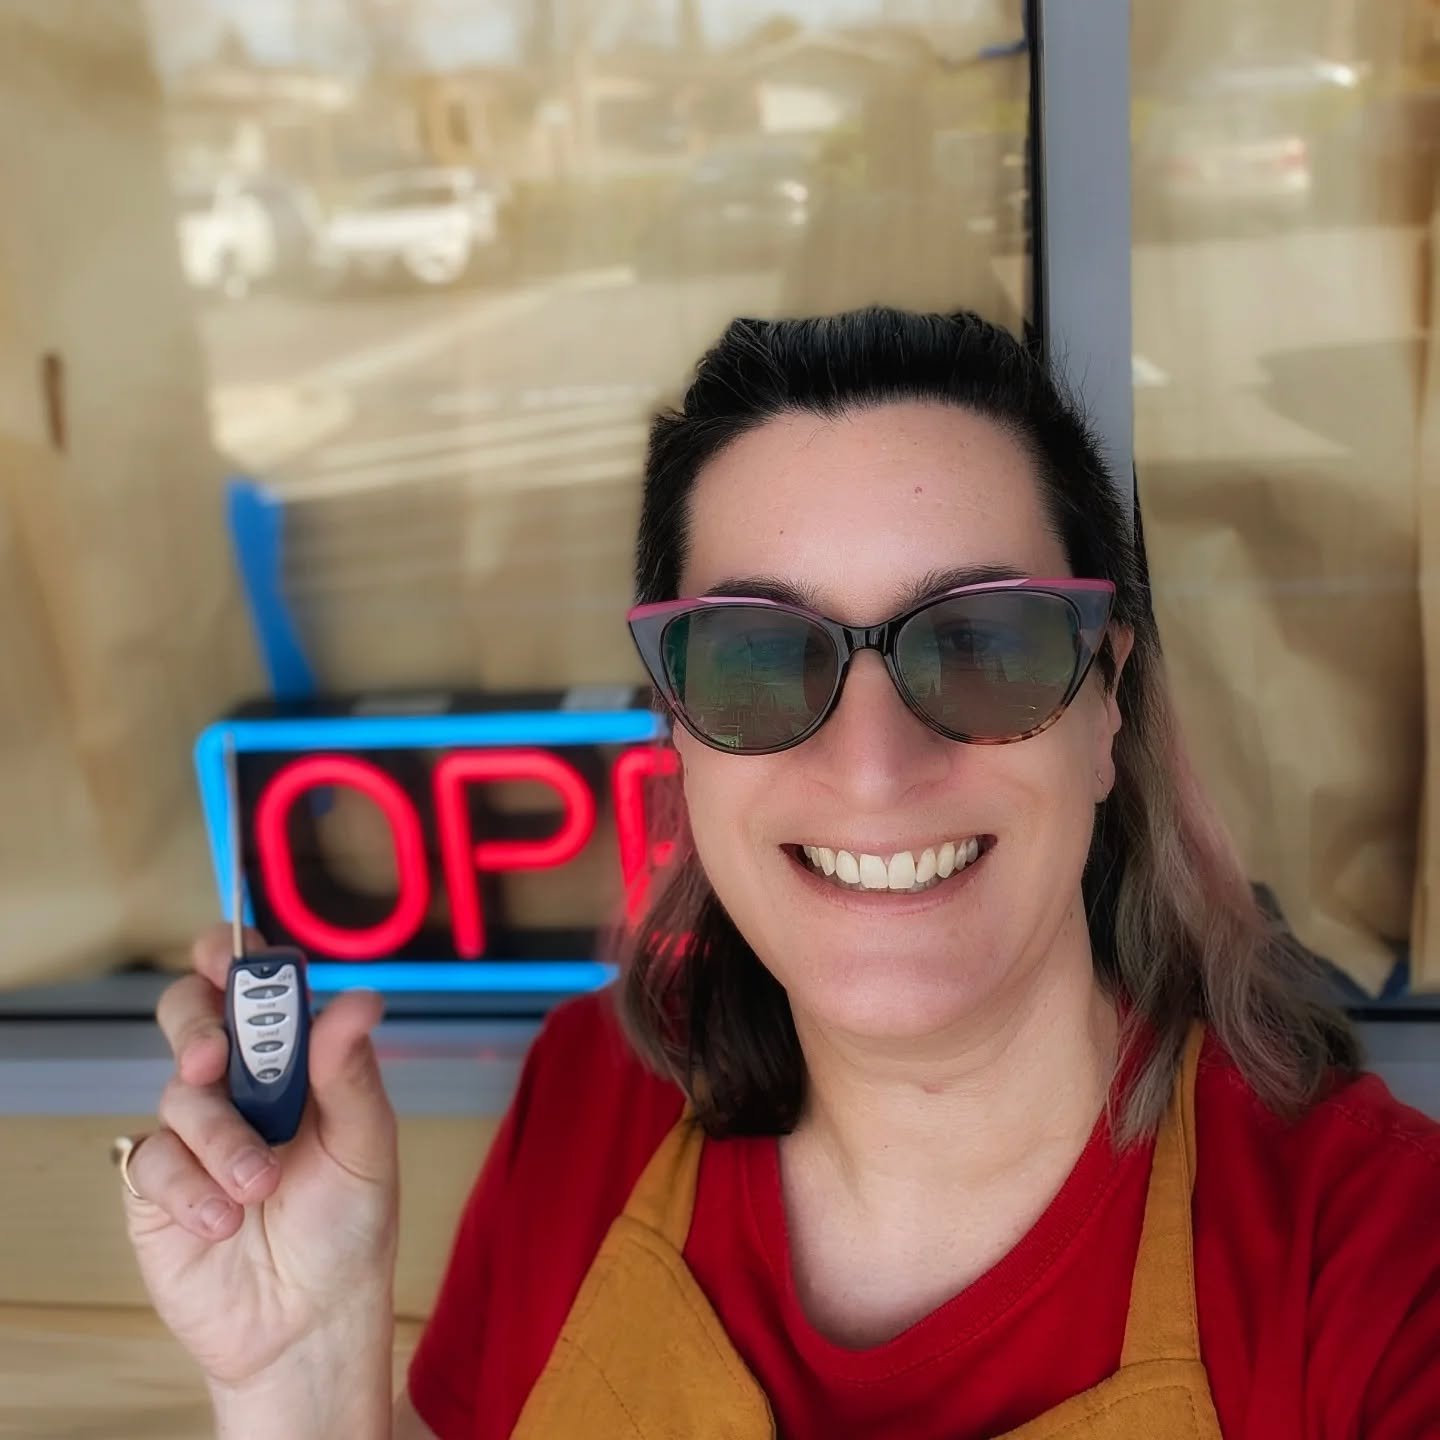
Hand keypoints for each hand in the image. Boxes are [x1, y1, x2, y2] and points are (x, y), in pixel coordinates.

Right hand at [119, 925, 398, 1388]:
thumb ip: (349, 1072)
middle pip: (193, 1015)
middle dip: (197, 1024)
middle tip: (214, 1059)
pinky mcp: (158, 1185)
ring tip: (260, 1185)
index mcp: (294, 1060)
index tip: (226, 952)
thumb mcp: (365, 1144)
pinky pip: (153, 1159)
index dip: (235, 957)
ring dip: (221, 1138)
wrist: (310, 1320)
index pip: (257, 988)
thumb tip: (359, 998)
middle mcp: (240, 1084)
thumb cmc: (349, 1224)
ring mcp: (195, 1132)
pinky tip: (224, 1219)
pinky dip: (190, 1189)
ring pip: (180, 1093)